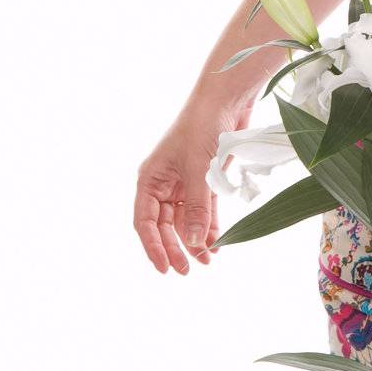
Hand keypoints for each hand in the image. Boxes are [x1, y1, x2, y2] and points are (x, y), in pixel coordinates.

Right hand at [134, 93, 252, 274]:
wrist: (226, 100)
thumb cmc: (203, 128)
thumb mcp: (197, 170)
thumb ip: (196, 208)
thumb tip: (191, 243)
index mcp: (150, 179)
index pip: (145, 222)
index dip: (153, 247)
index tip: (164, 268)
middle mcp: (164, 183)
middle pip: (164, 225)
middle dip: (175, 248)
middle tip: (188, 270)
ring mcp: (185, 182)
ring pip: (185, 220)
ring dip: (194, 240)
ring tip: (207, 261)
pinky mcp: (205, 179)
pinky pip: (203, 209)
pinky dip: (209, 225)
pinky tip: (216, 243)